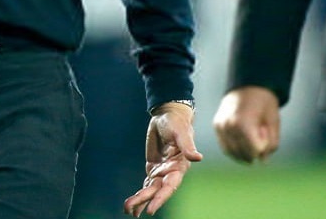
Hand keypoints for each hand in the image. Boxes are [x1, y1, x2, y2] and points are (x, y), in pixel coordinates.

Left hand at [123, 101, 201, 216]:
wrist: (167, 115)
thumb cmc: (176, 123)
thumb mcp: (181, 132)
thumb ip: (187, 145)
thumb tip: (198, 157)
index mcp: (179, 167)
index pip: (169, 187)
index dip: (160, 198)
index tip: (150, 209)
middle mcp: (170, 172)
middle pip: (157, 191)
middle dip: (145, 201)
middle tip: (131, 212)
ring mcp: (161, 171)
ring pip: (150, 190)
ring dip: (140, 201)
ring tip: (128, 211)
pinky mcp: (153, 168)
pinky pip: (147, 184)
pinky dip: (140, 194)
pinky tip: (132, 205)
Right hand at [213, 86, 280, 163]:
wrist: (249, 85)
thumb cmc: (264, 103)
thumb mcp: (274, 122)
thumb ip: (271, 143)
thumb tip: (262, 160)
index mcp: (243, 123)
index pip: (254, 151)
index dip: (264, 146)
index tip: (265, 132)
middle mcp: (228, 126)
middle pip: (243, 154)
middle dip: (255, 151)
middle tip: (259, 134)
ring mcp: (220, 126)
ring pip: (232, 153)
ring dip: (245, 153)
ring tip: (251, 139)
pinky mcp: (217, 126)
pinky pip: (225, 147)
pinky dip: (235, 150)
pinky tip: (243, 144)